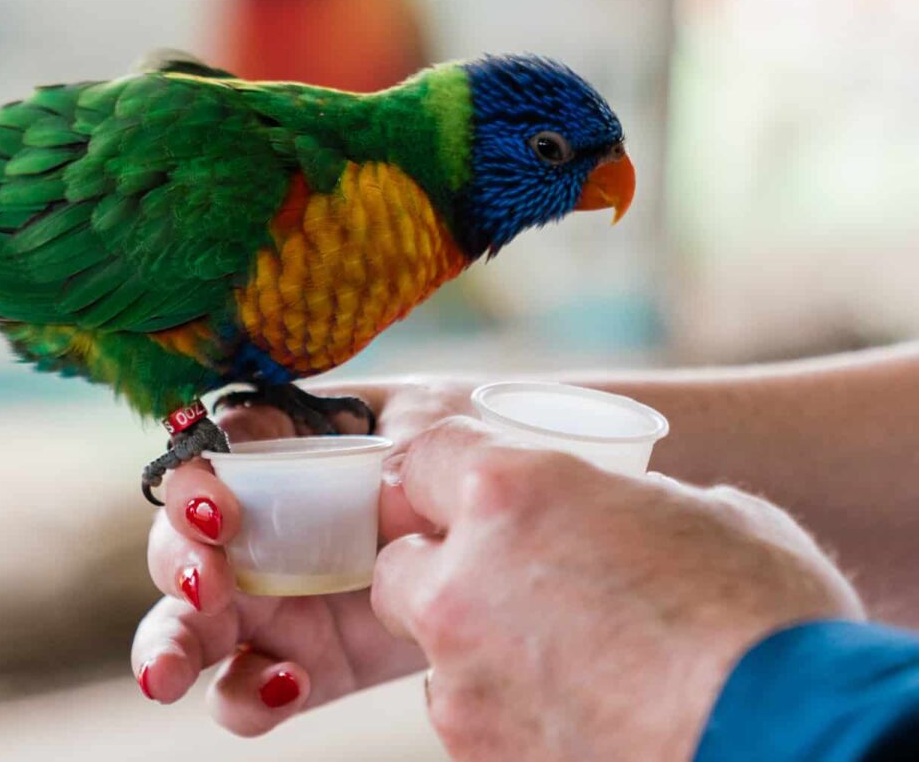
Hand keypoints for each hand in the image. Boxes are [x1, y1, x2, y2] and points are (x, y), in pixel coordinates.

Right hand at [129, 378, 473, 734]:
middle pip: (179, 539)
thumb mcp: (431, 426)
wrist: (513, 536)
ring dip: (167, 645)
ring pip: (186, 624)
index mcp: (276, 451)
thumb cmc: (463, 453)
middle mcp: (257, 527)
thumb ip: (392, 444)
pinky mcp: (302, 663)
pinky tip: (286, 686)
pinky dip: (247, 698)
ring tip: (166, 675)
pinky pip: (245, 691)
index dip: (195, 483)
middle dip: (176, 560)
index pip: (209, 457)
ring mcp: (272, 600)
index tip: (220, 511)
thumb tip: (371, 483)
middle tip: (205, 583)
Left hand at [372, 417, 864, 761]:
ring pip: (435, 650)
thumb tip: (619, 518)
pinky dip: (510, 711)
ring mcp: (460, 678)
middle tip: (515, 585)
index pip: (424, 456)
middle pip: (400, 564)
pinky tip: (582, 710)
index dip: (447, 474)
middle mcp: (460, 581)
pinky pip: (472, 716)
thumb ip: (622, 506)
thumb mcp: (703, 513)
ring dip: (480, 648)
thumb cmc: (763, 617)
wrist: (788, 739)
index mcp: (508, 494)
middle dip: (443, 570)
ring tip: (573, 662)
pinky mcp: (477, 752)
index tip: (467, 493)